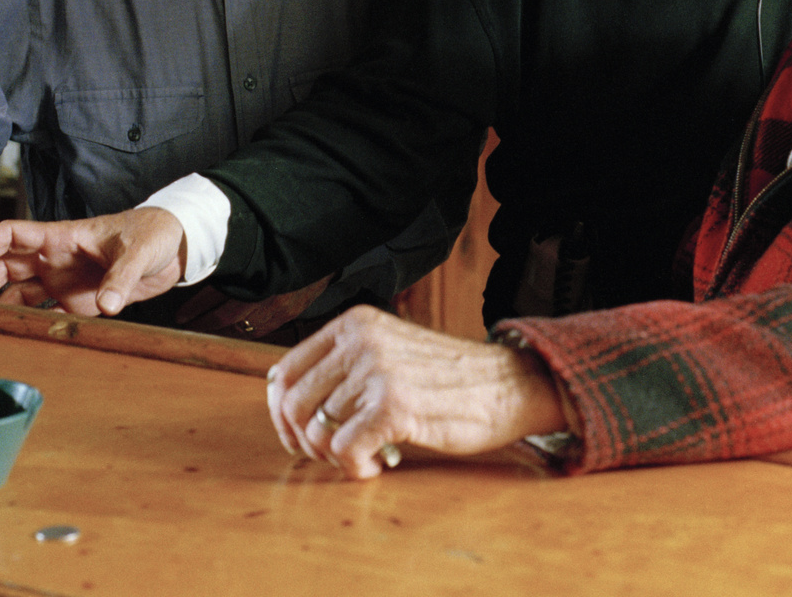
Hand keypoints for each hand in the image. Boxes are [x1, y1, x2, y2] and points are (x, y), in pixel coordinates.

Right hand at [0, 208, 185, 315]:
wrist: (176, 247)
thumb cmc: (154, 232)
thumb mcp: (137, 250)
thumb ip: (121, 276)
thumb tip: (108, 303)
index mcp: (62, 236)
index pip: (12, 234)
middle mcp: (55, 258)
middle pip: (6, 266)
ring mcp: (64, 280)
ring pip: (19, 290)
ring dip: (1, 303)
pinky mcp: (77, 300)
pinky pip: (45, 312)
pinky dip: (30, 322)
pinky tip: (20, 334)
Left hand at [265, 306, 567, 479]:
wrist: (510, 384)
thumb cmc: (451, 377)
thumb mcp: (390, 349)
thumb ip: (346, 364)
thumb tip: (289, 400)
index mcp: (355, 324)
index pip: (285, 371)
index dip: (281, 413)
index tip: (296, 435)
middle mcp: (361, 341)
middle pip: (294, 405)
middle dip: (305, 441)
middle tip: (333, 454)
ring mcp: (377, 371)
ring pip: (318, 432)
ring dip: (336, 457)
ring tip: (365, 456)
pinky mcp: (394, 406)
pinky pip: (346, 451)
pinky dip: (356, 468)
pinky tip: (377, 465)